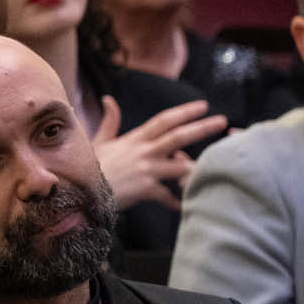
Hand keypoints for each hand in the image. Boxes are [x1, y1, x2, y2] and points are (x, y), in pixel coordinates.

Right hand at [91, 96, 226, 209]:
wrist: (80, 192)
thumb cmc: (92, 167)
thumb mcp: (99, 141)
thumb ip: (110, 122)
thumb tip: (108, 99)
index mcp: (135, 139)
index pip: (164, 120)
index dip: (184, 112)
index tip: (204, 106)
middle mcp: (143, 152)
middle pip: (178, 137)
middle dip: (202, 128)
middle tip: (223, 121)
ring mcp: (145, 170)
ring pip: (180, 167)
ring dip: (196, 169)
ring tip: (212, 169)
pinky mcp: (145, 189)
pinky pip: (169, 195)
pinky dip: (177, 200)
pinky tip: (182, 204)